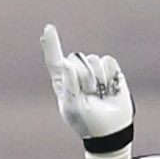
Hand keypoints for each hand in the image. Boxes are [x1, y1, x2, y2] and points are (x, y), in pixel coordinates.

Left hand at [41, 23, 131, 144]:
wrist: (111, 129)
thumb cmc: (88, 121)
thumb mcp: (74, 107)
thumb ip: (69, 86)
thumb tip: (66, 64)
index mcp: (63, 81)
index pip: (54, 60)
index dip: (51, 45)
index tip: (48, 29)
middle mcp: (76, 72)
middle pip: (76, 59)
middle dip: (84, 77)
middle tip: (90, 96)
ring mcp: (93, 70)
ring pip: (93, 59)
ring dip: (98, 80)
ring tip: (100, 94)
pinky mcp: (109, 69)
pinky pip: (107, 61)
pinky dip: (110, 75)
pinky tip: (110, 88)